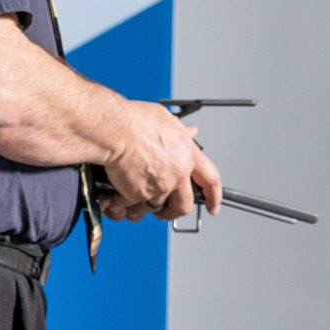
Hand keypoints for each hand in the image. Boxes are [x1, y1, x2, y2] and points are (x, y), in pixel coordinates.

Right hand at [101, 101, 223, 220]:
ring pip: (156, 207)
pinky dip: (124, 202)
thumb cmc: (136, 121)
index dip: (214, 196)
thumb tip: (191, 131)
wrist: (114, 130)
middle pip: (185, 205)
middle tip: (168, 210)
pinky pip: (133, 205)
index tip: (213, 206)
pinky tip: (118, 193)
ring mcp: (159, 187)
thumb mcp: (165, 119)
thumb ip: (181, 131)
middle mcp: (177, 174)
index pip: (211, 180)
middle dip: (176, 211)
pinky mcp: (139, 195)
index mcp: (188, 154)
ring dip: (146, 204)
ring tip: (136, 195)